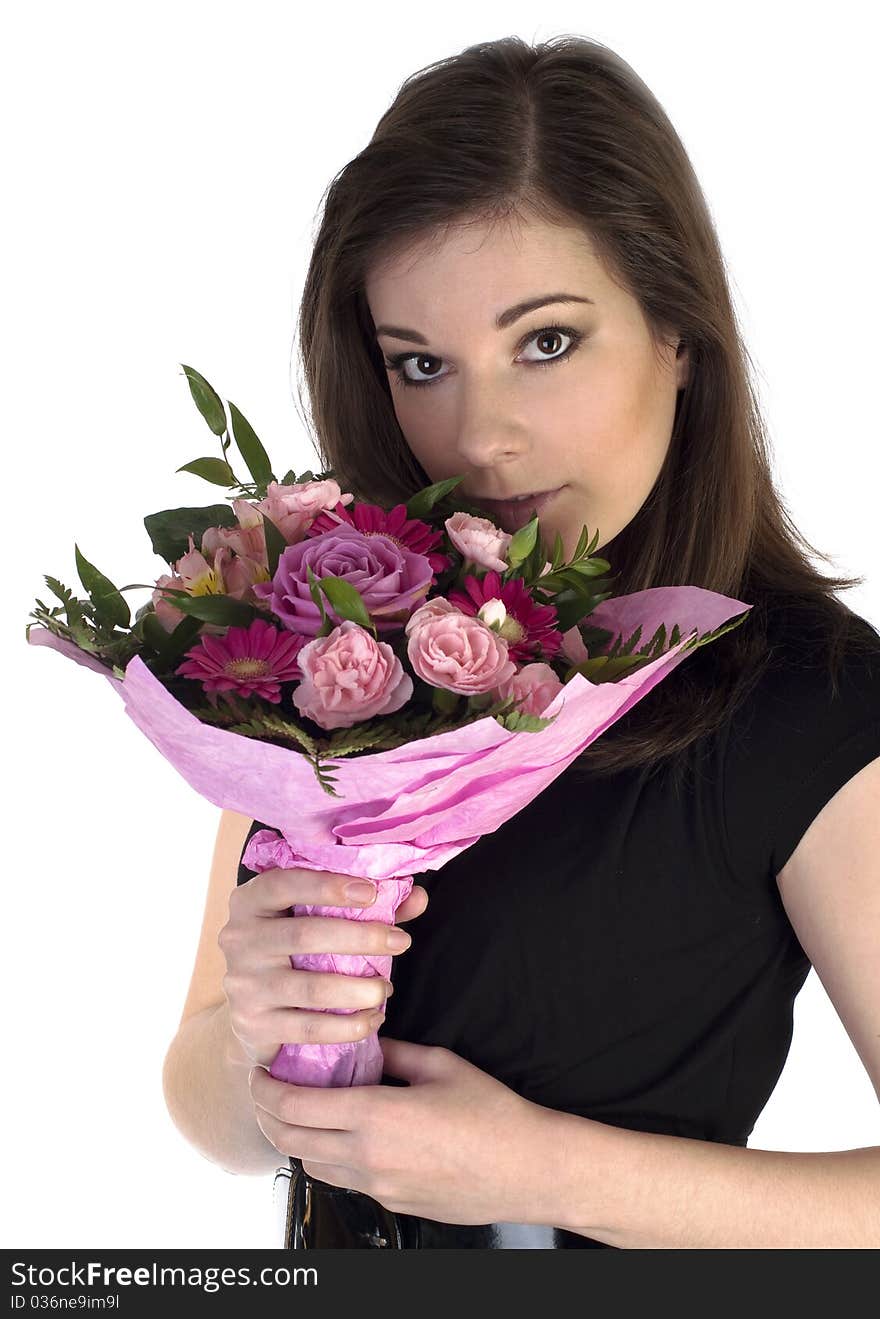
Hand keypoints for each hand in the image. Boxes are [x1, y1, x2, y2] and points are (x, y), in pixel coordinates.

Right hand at [218, 867, 427, 1067]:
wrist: (254, 1010)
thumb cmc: (296, 951)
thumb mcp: (320, 919)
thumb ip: (367, 906)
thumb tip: (417, 897)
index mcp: (251, 901)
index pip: (284, 883)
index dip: (328, 886)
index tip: (372, 892)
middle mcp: (238, 938)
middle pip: (304, 935)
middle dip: (360, 938)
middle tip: (401, 942)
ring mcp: (243, 984)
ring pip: (309, 987)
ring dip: (357, 989)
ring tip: (386, 988)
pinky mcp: (253, 1024)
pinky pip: (308, 1028)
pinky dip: (347, 1026)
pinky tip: (372, 1019)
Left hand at [249, 1036, 557, 1225]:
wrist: (527, 1169)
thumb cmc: (492, 1114)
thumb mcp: (440, 1065)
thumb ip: (394, 1052)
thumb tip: (366, 1041)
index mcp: (376, 1116)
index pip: (295, 1106)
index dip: (266, 1088)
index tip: (261, 1072)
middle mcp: (368, 1157)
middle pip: (290, 1141)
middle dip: (268, 1115)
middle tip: (268, 1091)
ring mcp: (378, 1186)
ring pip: (312, 1165)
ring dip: (298, 1139)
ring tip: (303, 1112)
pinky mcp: (392, 1204)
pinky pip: (343, 1180)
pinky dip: (329, 1157)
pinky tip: (343, 1135)